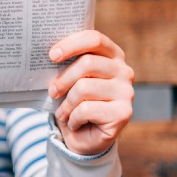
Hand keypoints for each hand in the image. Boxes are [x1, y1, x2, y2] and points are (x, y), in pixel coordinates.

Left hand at [48, 30, 133, 155]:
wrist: (84, 137)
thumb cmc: (74, 101)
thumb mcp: (69, 79)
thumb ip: (67, 63)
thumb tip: (50, 54)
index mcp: (112, 55)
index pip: (94, 39)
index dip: (71, 44)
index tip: (52, 55)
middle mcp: (124, 71)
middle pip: (87, 63)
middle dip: (63, 79)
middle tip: (52, 91)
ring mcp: (127, 92)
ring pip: (84, 87)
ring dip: (67, 103)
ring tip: (63, 112)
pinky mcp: (124, 113)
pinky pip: (87, 109)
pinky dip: (73, 118)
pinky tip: (74, 123)